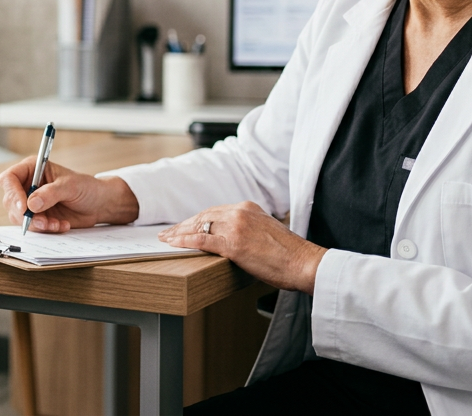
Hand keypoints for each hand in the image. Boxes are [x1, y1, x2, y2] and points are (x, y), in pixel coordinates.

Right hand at [0, 156, 138, 232]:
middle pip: (10, 201)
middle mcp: (28, 185)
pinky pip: (32, 227)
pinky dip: (45, 229)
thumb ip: (50, 194)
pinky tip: (61, 225)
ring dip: (36, 224)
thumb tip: (31, 204)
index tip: (23, 207)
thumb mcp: (70, 186)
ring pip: (19, 217)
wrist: (99, 204)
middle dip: (24, 214)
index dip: (12, 193)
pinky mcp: (38, 217)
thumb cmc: (87, 187)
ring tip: (55, 224)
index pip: (9, 179)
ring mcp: (31, 202)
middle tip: (42, 222)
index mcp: (32, 169)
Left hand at [158, 202, 325, 293]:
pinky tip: (173, 244)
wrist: (305, 263)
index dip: (196, 219)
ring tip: (166, 239)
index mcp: (248, 207)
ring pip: (199, 226)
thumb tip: (229, 239)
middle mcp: (240, 212)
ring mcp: (236, 227)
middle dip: (184, 225)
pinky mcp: (234, 244)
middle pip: (203, 217)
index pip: (214, 211)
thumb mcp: (266, 232)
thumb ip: (248, 229)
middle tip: (169, 232)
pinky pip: (201, 240)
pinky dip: (184, 241)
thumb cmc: (290, 255)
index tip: (184, 225)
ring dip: (179, 233)